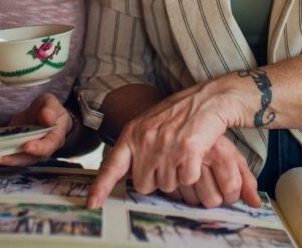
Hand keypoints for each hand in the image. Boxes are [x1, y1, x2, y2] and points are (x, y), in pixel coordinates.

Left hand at [0, 93, 74, 166]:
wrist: (44, 113)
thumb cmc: (51, 109)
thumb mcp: (52, 104)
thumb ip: (50, 111)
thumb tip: (46, 118)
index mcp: (54, 138)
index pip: (48, 146)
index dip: (38, 148)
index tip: (26, 146)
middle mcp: (40, 150)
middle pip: (27, 158)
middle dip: (11, 159)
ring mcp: (26, 151)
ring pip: (14, 159)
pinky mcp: (15, 148)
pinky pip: (6, 154)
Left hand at [86, 81, 257, 208]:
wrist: (209, 98)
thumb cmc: (181, 113)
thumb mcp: (150, 124)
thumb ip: (135, 146)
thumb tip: (122, 175)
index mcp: (133, 132)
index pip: (112, 164)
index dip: (101, 186)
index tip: (92, 203)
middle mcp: (146, 139)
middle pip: (144, 184)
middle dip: (157, 179)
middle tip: (169, 160)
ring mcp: (166, 145)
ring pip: (167, 185)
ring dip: (177, 176)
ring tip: (183, 154)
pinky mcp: (187, 150)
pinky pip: (186, 179)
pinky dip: (193, 173)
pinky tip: (195, 155)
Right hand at [162, 136, 259, 208]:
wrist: (175, 114)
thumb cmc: (204, 137)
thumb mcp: (229, 152)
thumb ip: (245, 178)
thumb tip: (256, 204)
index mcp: (221, 149)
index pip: (232, 187)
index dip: (232, 196)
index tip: (227, 192)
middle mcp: (199, 153)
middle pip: (212, 199)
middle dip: (211, 198)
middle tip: (207, 185)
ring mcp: (177, 158)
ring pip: (190, 201)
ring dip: (190, 196)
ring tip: (189, 178)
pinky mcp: (158, 162)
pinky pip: (170, 194)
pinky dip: (174, 191)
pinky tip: (173, 177)